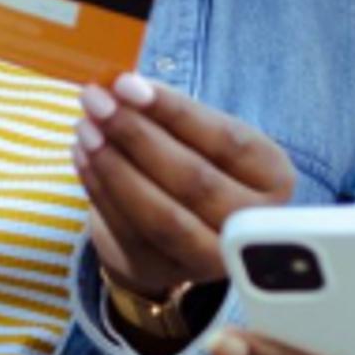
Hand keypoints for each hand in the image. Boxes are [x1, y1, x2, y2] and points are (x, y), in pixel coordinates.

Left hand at [74, 73, 294, 301]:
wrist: (180, 225)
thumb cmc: (196, 163)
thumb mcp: (202, 137)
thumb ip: (173, 114)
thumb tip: (122, 87)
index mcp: (274, 178)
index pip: (226, 141)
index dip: (174, 111)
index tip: (126, 84)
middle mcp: (252, 224)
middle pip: (194, 180)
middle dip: (137, 136)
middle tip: (96, 102)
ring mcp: (210, 257)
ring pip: (159, 213)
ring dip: (114, 165)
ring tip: (85, 127)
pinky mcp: (165, 270)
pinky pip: (128, 230)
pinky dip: (99, 189)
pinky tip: (80, 155)